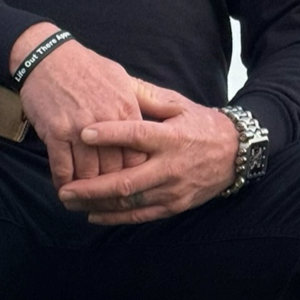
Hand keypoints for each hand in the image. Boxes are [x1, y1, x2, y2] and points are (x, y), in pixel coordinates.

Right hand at [11, 23, 146, 188]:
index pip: (137, 155)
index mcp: (126, 109)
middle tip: (108, 199)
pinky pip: (62, 167)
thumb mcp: (122, 78)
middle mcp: (106, 122)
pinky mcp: (55, 131)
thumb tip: (165, 116)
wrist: (49, 56)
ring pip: (88, 174)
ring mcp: (79, 128)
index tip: (130, 182)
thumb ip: (142, 102)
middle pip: (114, 169)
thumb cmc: (86, 67)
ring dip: (87, 190)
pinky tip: (65, 189)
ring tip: (86, 198)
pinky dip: (64, 182)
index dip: (134, 173)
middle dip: (111, 188)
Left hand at [57, 80, 239, 224]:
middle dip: (91, 187)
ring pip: (129, 202)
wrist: (236, 153)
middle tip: (64, 188)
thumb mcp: (178, 104)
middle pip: (127, 180)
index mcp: (171, 137)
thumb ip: (146, 96)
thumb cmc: (200, 124)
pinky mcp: (175, 206)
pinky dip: (115, 217)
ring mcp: (173, 190)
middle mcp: (171, 166)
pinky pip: (140, 215)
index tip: (83, 133)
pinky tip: (92, 214)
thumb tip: (117, 82)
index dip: (109, 134)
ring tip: (70, 200)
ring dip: (97, 204)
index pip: (136, 135)